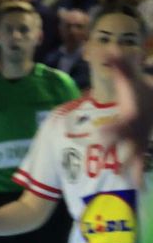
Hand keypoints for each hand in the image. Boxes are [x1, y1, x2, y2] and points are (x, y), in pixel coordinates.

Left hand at [105, 56, 152, 186]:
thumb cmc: (141, 91)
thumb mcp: (129, 79)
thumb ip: (118, 65)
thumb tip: (107, 50)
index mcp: (131, 118)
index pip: (120, 126)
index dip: (111, 130)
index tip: (99, 136)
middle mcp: (137, 132)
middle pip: (132, 148)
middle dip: (125, 159)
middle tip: (117, 171)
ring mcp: (142, 142)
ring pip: (140, 159)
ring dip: (137, 174)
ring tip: (136, 190)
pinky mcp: (142, 147)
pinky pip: (142, 164)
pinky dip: (141, 177)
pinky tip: (141, 191)